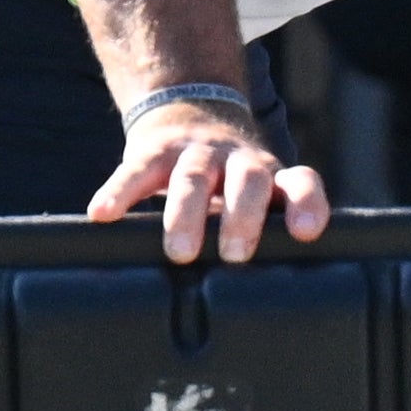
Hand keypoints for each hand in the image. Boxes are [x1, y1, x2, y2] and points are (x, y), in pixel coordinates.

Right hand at [87, 102, 329, 265]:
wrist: (191, 113)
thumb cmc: (228, 181)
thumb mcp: (256, 198)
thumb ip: (262, 232)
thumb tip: (262, 297)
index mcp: (272, 176)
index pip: (301, 183)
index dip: (307, 204)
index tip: (305, 232)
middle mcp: (240, 160)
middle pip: (250, 180)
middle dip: (244, 216)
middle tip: (235, 255)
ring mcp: (198, 152)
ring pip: (195, 177)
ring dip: (187, 213)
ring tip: (180, 252)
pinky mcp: (154, 150)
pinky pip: (136, 169)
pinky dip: (119, 191)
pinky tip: (104, 213)